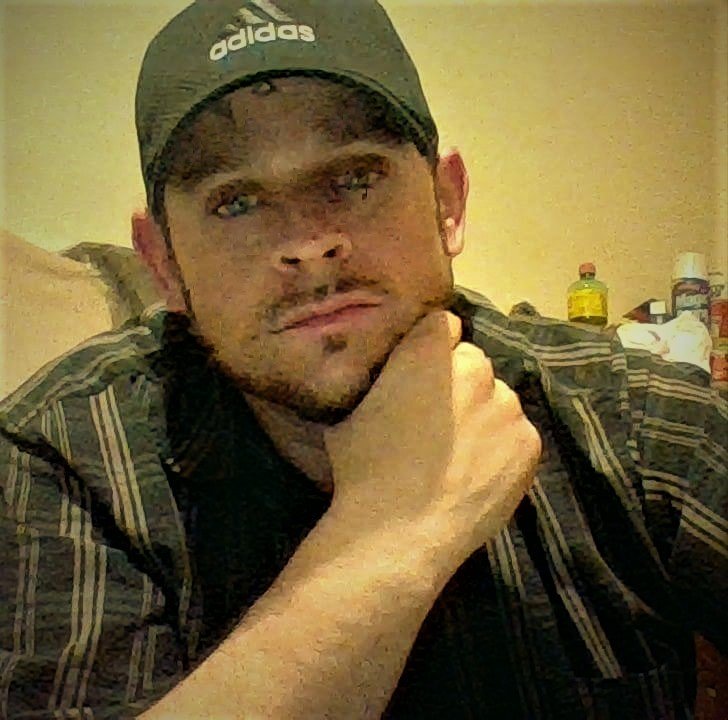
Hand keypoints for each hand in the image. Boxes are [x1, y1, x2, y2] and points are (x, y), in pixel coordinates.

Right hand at [324, 310, 541, 560]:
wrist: (398, 532)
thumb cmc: (364, 469)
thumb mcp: (353, 410)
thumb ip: (382, 379)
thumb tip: (393, 376)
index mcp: (429, 350)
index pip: (442, 325)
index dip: (432, 348)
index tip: (422, 376)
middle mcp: (475, 367)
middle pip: (472, 363)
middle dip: (459, 383)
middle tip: (439, 422)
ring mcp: (507, 405)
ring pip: (497, 399)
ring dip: (483, 416)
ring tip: (460, 456)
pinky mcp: (529, 442)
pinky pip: (516, 434)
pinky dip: (503, 448)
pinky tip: (479, 475)